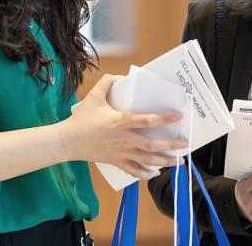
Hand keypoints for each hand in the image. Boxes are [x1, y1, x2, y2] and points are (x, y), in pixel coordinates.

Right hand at [57, 74, 186, 178]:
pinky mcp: (116, 162)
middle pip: (152, 145)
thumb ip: (107, 82)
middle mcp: (124, 139)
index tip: (178, 116)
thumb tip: (121, 76)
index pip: (146, 120)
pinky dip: (145, 174)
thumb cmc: (82, 119)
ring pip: (146, 160)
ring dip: (164, 162)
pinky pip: (133, 170)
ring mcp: (121, 153)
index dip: (164, 118)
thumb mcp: (94, 96)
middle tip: (185, 143)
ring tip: (178, 161)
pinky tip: (155, 173)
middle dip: (171, 145)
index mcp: (121, 122)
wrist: (67, 141)